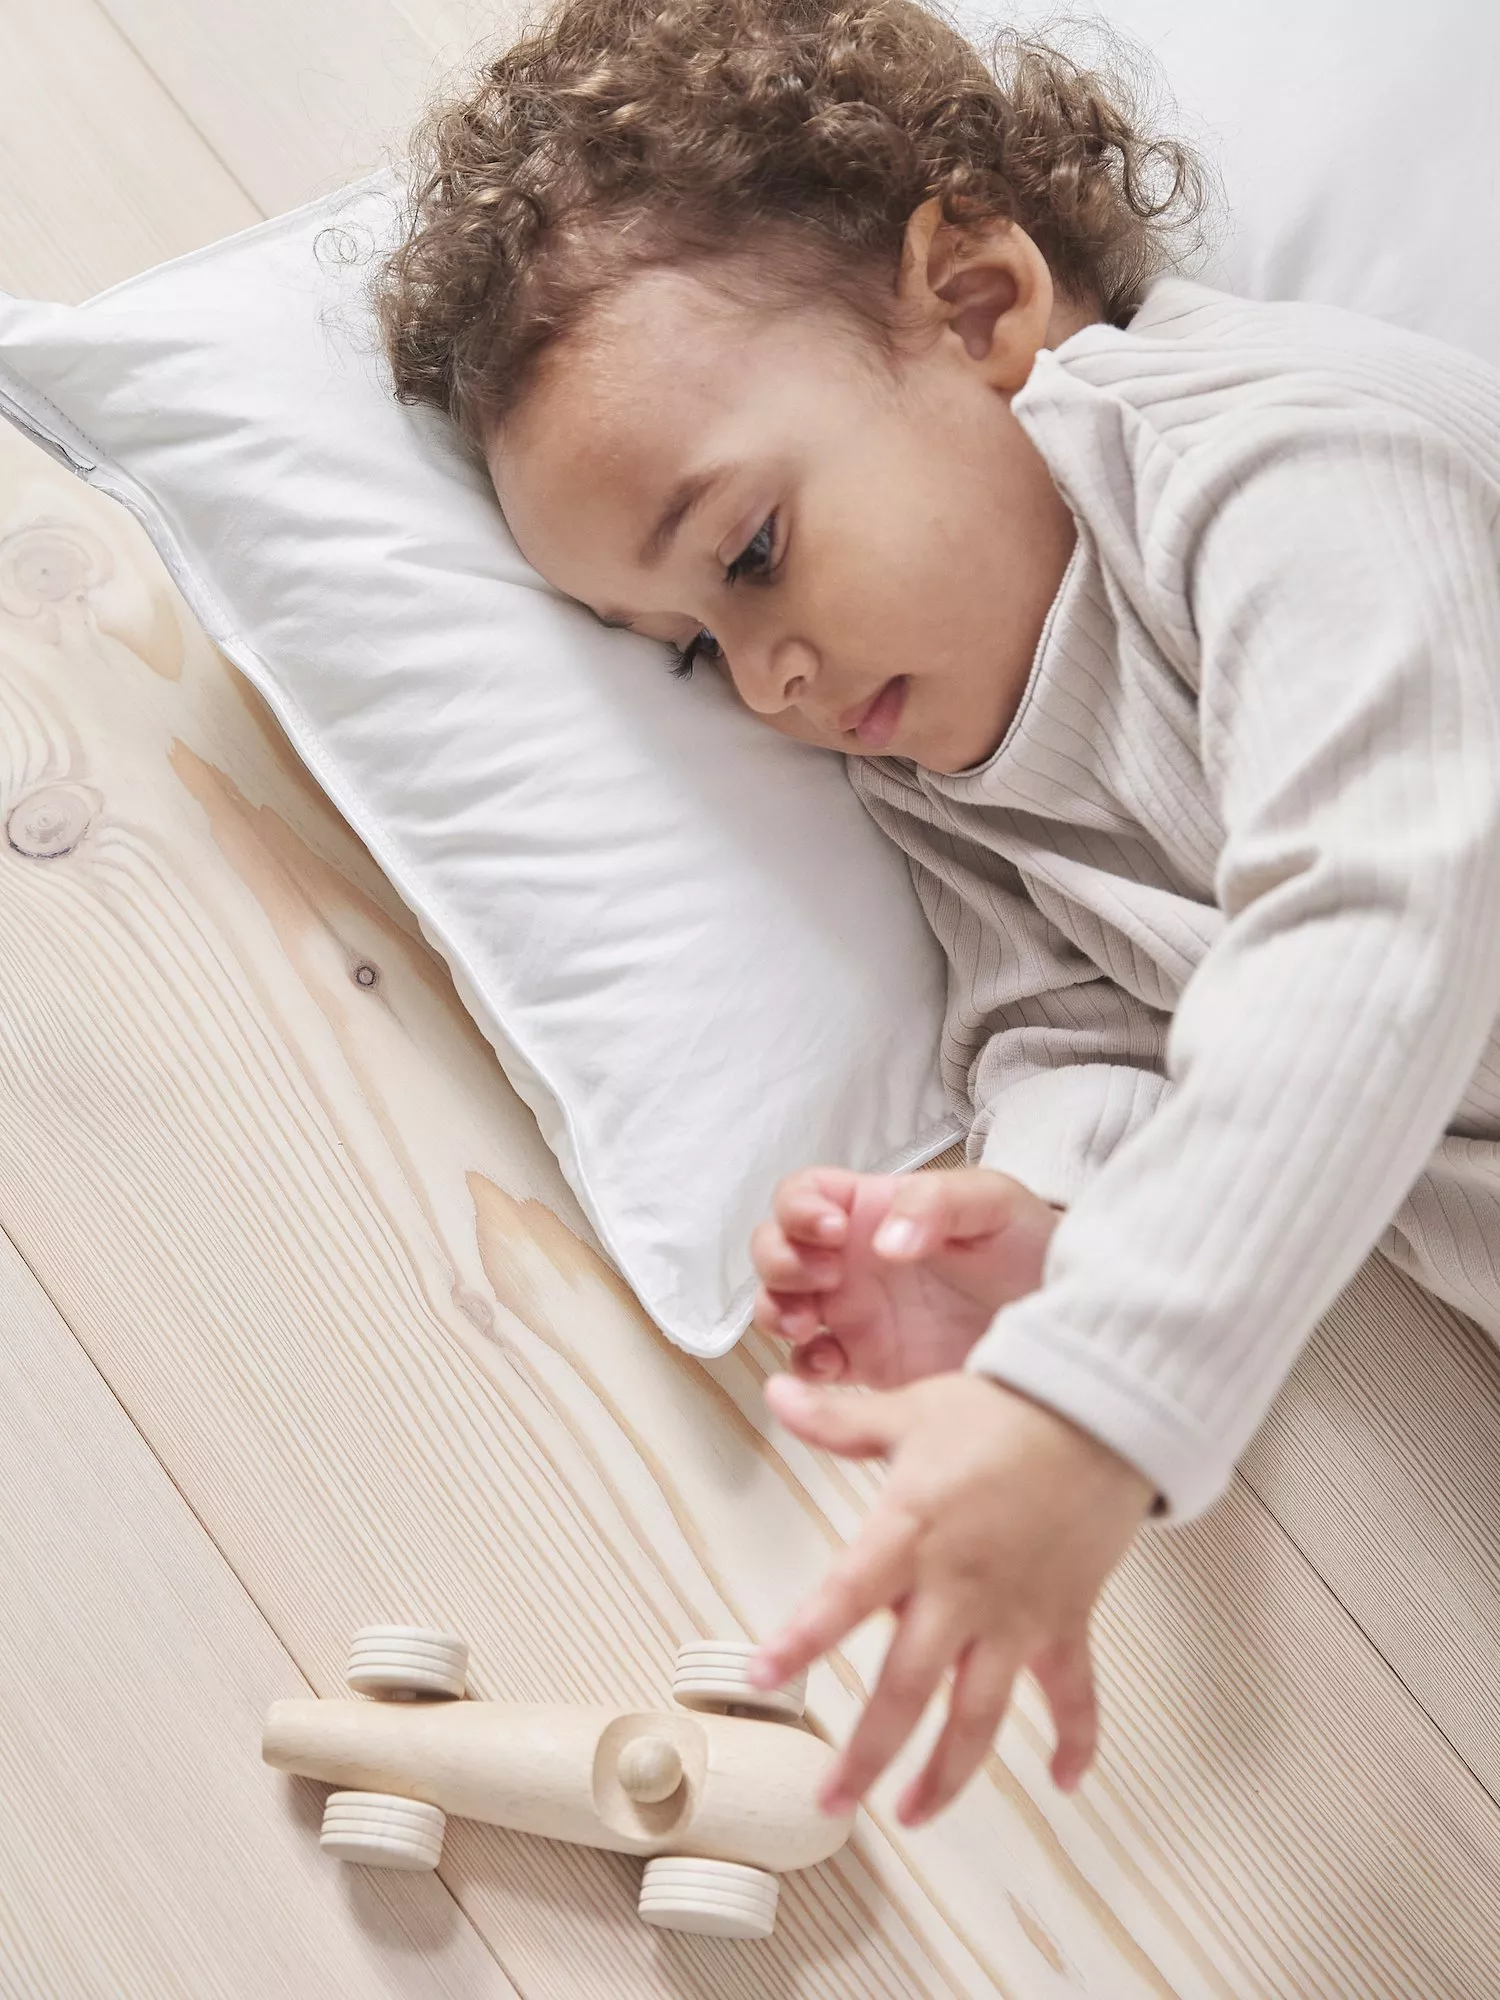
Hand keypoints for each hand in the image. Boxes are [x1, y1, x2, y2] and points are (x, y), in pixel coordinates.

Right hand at [750, 1166, 1061, 1387]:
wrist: (1069, 1320)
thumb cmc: (1030, 1245)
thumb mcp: (993, 1202)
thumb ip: (936, 1203)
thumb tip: (882, 1242)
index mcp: (873, 1209)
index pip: (805, 1194)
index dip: (799, 1209)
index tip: (832, 1231)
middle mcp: (853, 1259)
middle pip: (776, 1249)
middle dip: (779, 1261)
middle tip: (823, 1277)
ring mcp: (854, 1313)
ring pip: (780, 1305)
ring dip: (776, 1310)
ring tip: (807, 1324)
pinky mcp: (867, 1364)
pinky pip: (811, 1366)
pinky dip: (804, 1368)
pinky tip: (830, 1367)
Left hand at [751, 1372, 1154, 1822]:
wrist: (1101, 1408)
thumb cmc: (1005, 1410)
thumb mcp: (912, 1411)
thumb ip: (841, 1420)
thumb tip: (779, 1394)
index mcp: (913, 1533)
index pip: (845, 1597)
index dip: (802, 1640)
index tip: (762, 1676)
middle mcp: (961, 1587)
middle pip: (908, 1688)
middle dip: (867, 1753)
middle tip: (829, 1801)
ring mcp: (1017, 1614)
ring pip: (980, 1713)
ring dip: (947, 1773)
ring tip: (913, 1813)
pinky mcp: (1066, 1619)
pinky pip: (1074, 1693)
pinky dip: (1077, 1739)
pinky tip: (1065, 1780)